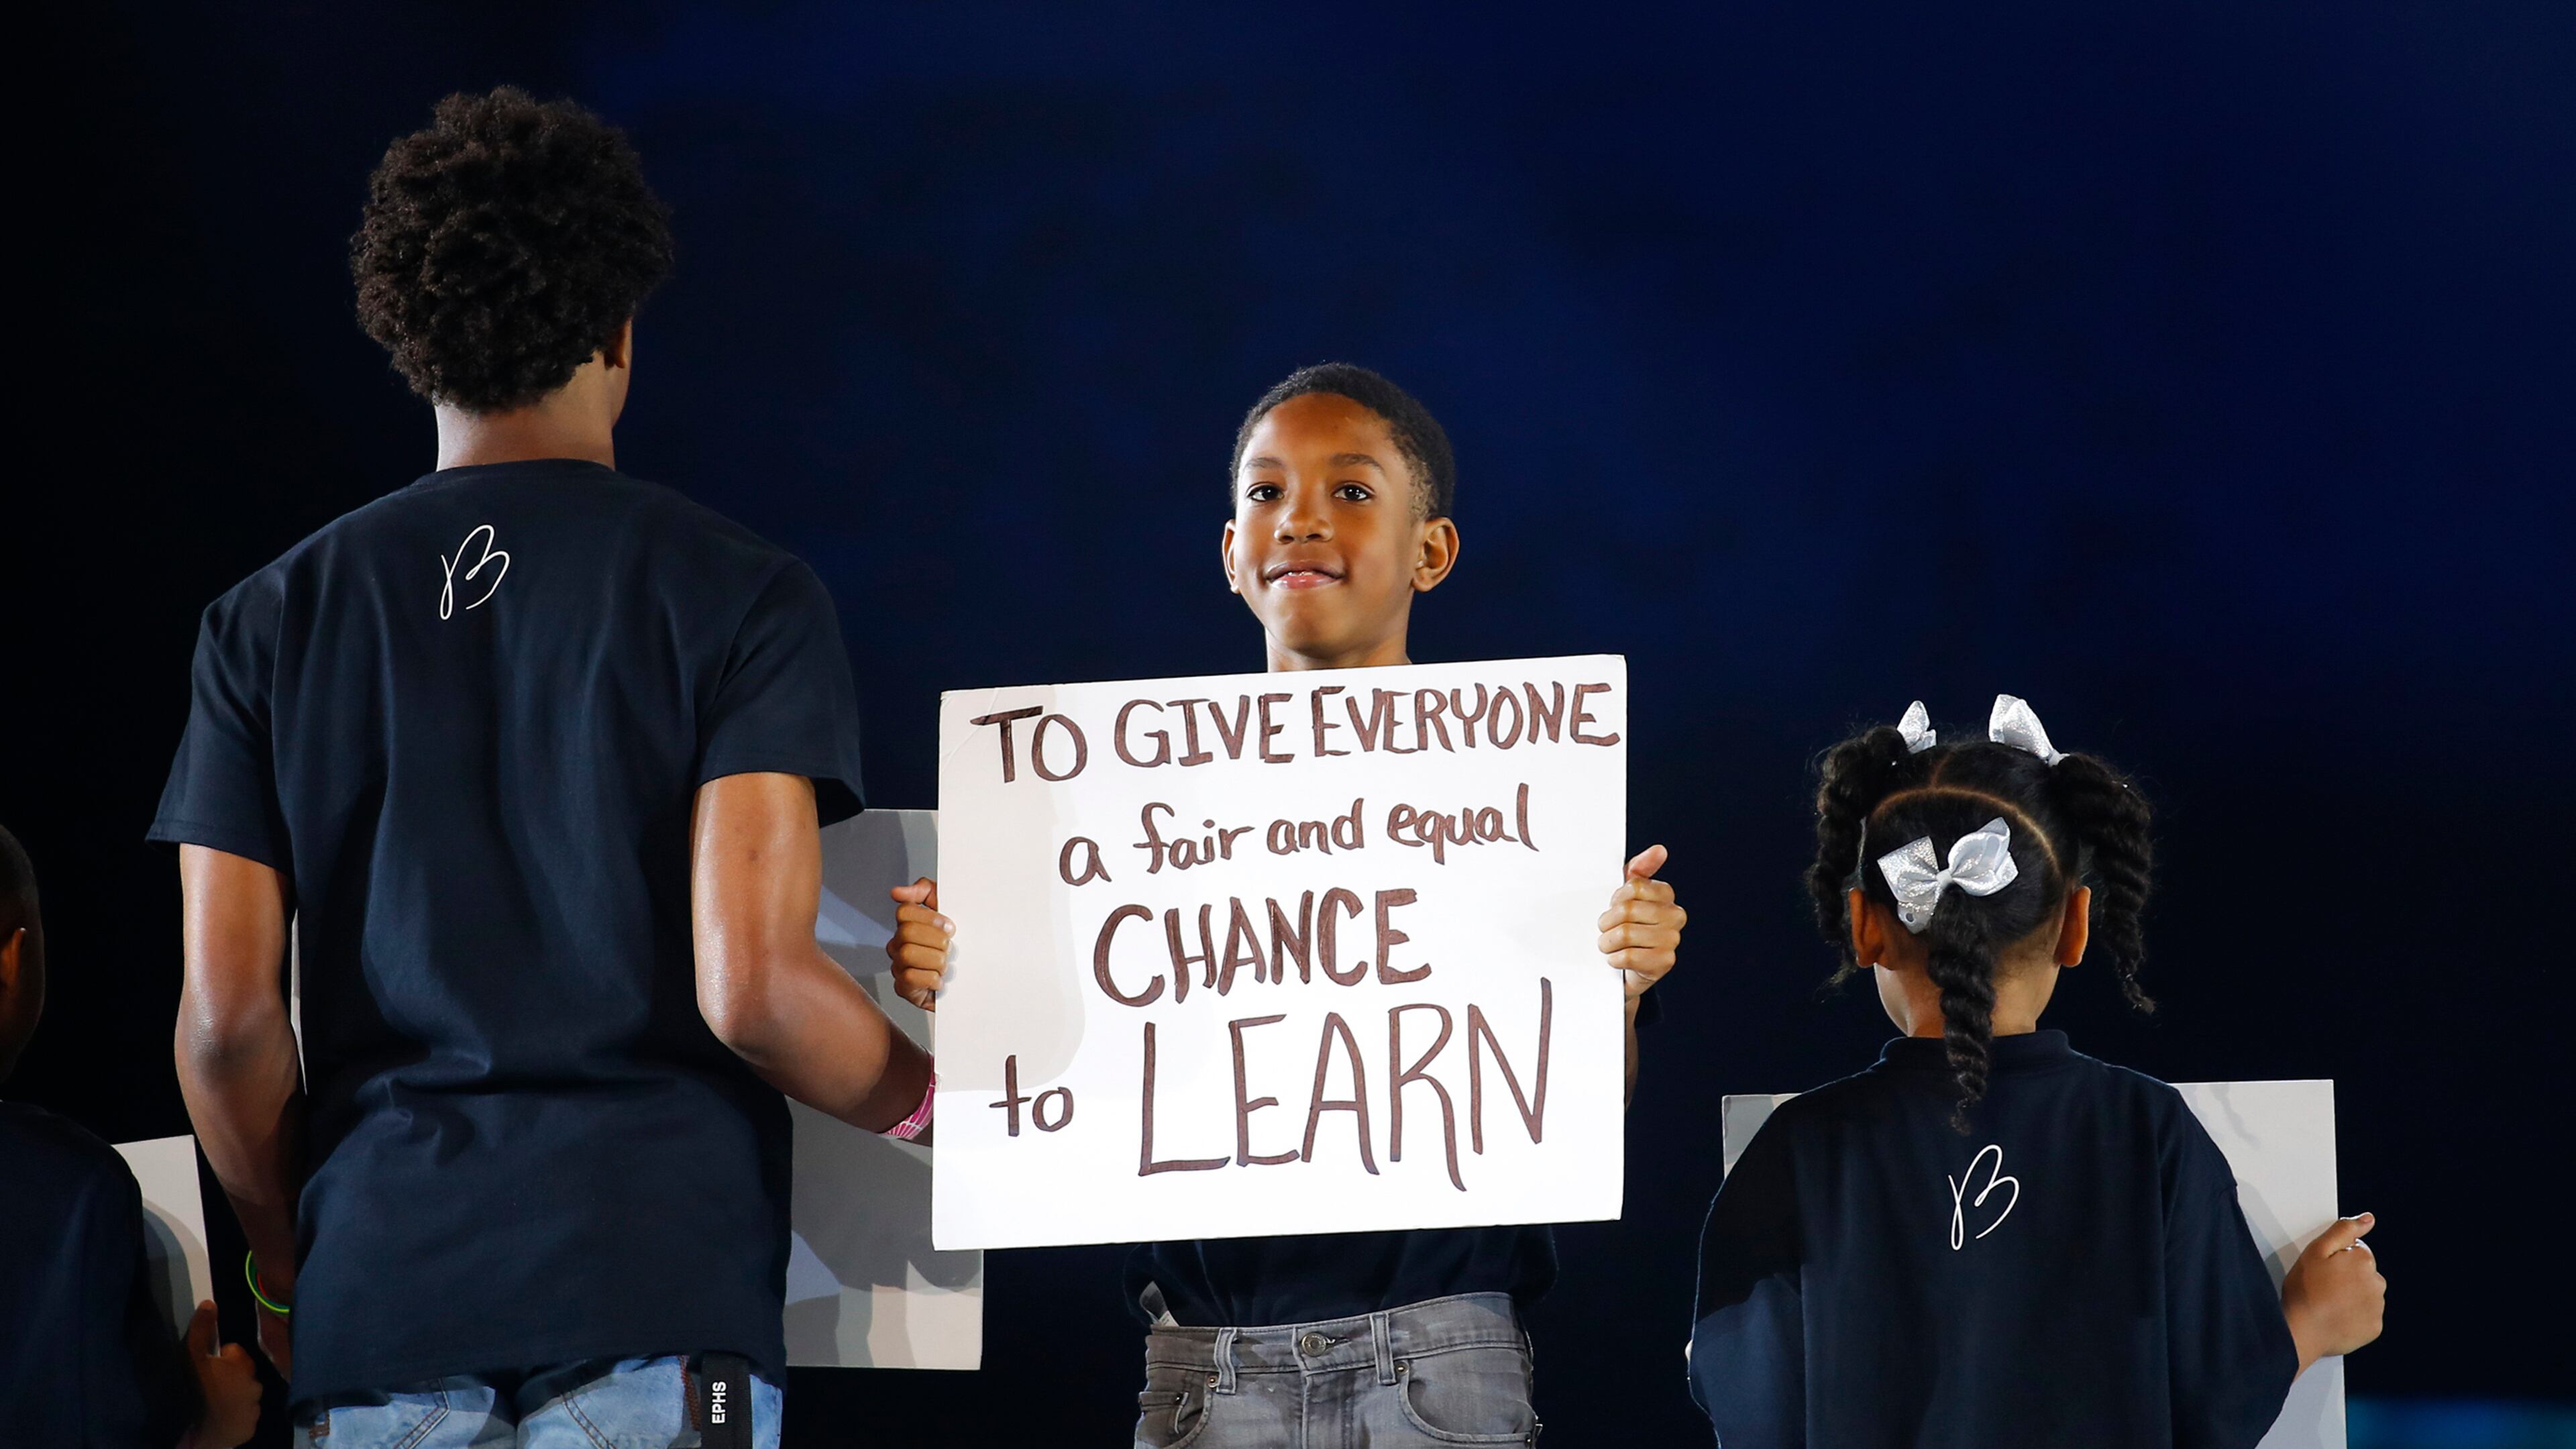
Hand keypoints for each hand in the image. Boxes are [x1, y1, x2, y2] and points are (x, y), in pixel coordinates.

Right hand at [185, 1300, 263, 1447]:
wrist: (198, 1431)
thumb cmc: (195, 1390)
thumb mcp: (191, 1358)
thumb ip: (200, 1330)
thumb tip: (210, 1302)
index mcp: (242, 1365)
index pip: (235, 1352)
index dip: (221, 1358)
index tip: (209, 1366)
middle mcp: (255, 1385)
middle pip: (242, 1375)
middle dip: (229, 1377)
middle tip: (209, 1386)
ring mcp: (254, 1407)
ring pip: (245, 1395)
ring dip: (234, 1397)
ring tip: (213, 1403)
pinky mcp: (250, 1426)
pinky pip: (245, 1415)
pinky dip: (236, 1415)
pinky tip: (220, 1417)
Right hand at [888, 877, 952, 1010]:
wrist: (973, 977)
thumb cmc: (960, 942)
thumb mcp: (949, 908)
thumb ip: (925, 891)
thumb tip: (897, 892)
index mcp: (908, 924)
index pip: (904, 911)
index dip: (930, 918)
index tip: (949, 926)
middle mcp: (899, 944)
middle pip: (907, 933)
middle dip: (936, 940)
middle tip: (949, 948)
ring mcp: (899, 966)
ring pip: (908, 954)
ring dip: (936, 960)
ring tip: (946, 965)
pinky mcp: (904, 988)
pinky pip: (910, 978)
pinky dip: (931, 979)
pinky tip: (941, 980)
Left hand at [1598, 845, 1683, 1001]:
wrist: (1626, 967)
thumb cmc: (1625, 926)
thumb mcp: (1627, 894)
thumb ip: (1639, 869)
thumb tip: (1659, 850)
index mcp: (1666, 895)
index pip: (1634, 887)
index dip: (1615, 899)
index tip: (1613, 906)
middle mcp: (1675, 915)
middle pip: (1627, 910)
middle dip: (1607, 922)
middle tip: (1606, 929)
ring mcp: (1672, 940)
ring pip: (1626, 934)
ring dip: (1608, 942)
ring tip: (1610, 945)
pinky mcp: (1664, 962)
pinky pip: (1629, 956)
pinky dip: (1614, 959)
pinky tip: (1616, 959)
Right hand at [2283, 1213, 2384, 1371]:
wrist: (2301, 1331)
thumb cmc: (2305, 1290)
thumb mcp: (2316, 1250)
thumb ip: (2343, 1230)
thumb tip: (2368, 1219)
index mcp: (2364, 1260)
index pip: (2357, 1250)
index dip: (2337, 1257)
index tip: (2323, 1268)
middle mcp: (2377, 1282)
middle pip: (2364, 1272)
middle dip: (2347, 1275)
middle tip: (2323, 1285)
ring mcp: (2377, 1307)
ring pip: (2366, 1293)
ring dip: (2352, 1295)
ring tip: (2328, 1302)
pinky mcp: (2374, 1327)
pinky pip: (2367, 1315)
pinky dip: (2354, 1315)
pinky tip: (2336, 1316)